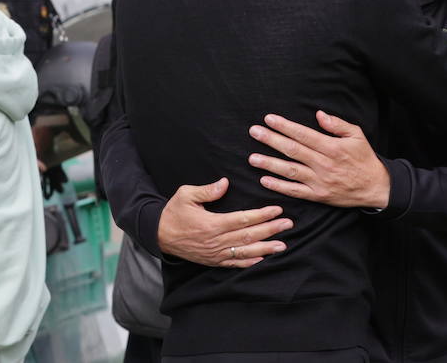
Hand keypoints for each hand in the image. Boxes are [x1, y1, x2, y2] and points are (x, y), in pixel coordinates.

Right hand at [156, 178, 291, 267]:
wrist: (158, 234)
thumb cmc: (173, 212)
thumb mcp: (185, 195)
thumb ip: (207, 190)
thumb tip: (225, 183)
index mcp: (211, 224)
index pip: (243, 219)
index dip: (261, 215)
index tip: (277, 210)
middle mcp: (216, 241)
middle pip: (249, 236)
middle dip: (270, 230)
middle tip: (288, 224)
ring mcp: (215, 254)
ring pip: (245, 252)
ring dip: (265, 249)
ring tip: (283, 245)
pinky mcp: (213, 261)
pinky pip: (234, 264)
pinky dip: (250, 263)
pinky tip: (263, 259)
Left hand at [249, 111, 389, 208]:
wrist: (375, 187)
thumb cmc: (364, 158)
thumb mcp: (357, 135)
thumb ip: (337, 124)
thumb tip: (319, 114)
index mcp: (332, 147)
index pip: (303, 135)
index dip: (285, 126)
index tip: (269, 119)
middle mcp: (323, 164)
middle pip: (293, 150)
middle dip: (271, 140)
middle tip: (254, 132)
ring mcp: (319, 181)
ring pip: (290, 171)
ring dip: (270, 164)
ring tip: (252, 157)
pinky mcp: (317, 195)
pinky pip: (295, 191)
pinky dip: (279, 186)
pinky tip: (264, 180)